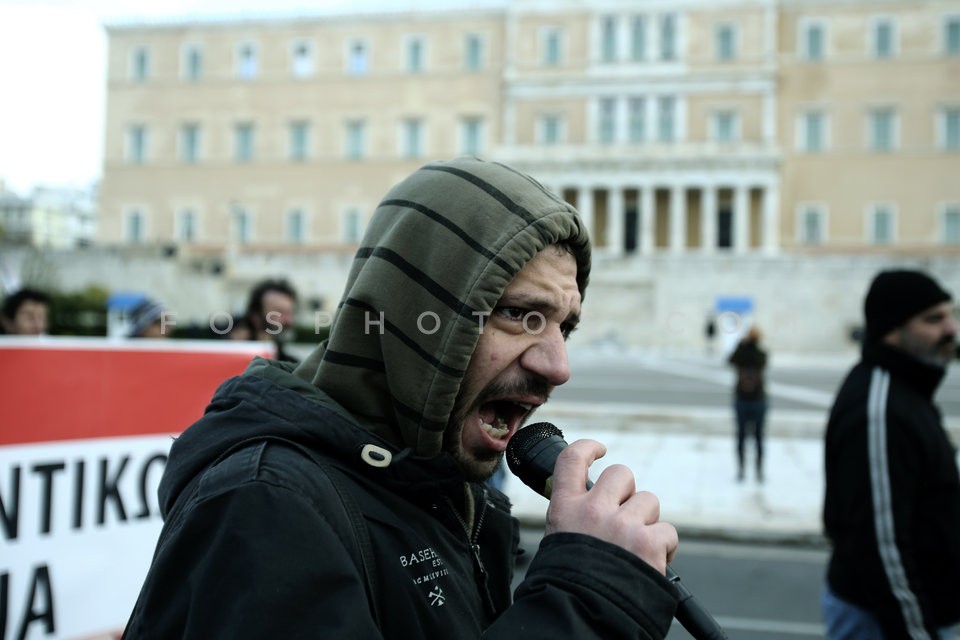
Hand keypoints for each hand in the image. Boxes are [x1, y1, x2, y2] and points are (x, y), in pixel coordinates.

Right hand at [544, 439, 677, 574]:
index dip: (589, 447)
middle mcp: (593, 509)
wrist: (583, 616)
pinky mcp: (649, 543)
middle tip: (625, 516)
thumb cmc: (569, 584)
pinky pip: (668, 531)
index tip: (600, 449)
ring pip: (649, 500)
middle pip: (621, 474)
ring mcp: (622, 525)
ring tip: (637, 547)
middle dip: (628, 491)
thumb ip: (575, 520)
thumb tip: (592, 508)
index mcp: (565, 508)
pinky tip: (653, 562)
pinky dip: (664, 547)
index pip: (573, 459)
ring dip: (648, 520)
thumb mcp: (559, 542)